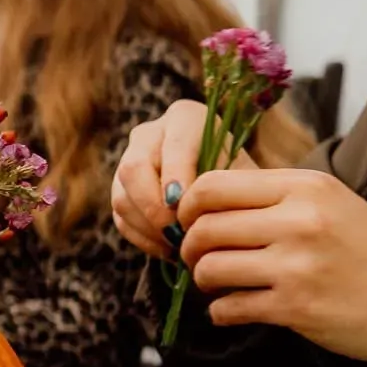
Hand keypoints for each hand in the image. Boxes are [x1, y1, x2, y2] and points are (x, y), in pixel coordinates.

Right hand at [112, 100, 257, 257]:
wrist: (231, 187)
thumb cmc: (243, 179)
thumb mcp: (245, 177)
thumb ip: (227, 189)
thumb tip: (198, 216)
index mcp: (185, 118)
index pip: (172, 145)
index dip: (176, 177)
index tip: (184, 207)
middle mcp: (150, 134)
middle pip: (133, 169)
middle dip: (153, 207)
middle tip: (178, 233)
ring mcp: (129, 161)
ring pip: (122, 196)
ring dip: (148, 227)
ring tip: (178, 245)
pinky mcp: (121, 190)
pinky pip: (120, 217)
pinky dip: (142, 238)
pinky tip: (169, 249)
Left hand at [177, 168, 366, 366]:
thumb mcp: (332, 204)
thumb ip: (275, 199)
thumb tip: (206, 205)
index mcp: (305, 187)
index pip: (212, 184)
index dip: (187, 207)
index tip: (189, 223)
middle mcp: (298, 220)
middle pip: (203, 227)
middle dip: (189, 248)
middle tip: (197, 259)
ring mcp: (297, 265)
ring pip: (209, 268)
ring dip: (203, 281)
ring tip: (219, 285)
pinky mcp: (296, 307)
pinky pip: (227, 308)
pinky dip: (221, 312)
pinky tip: (235, 310)